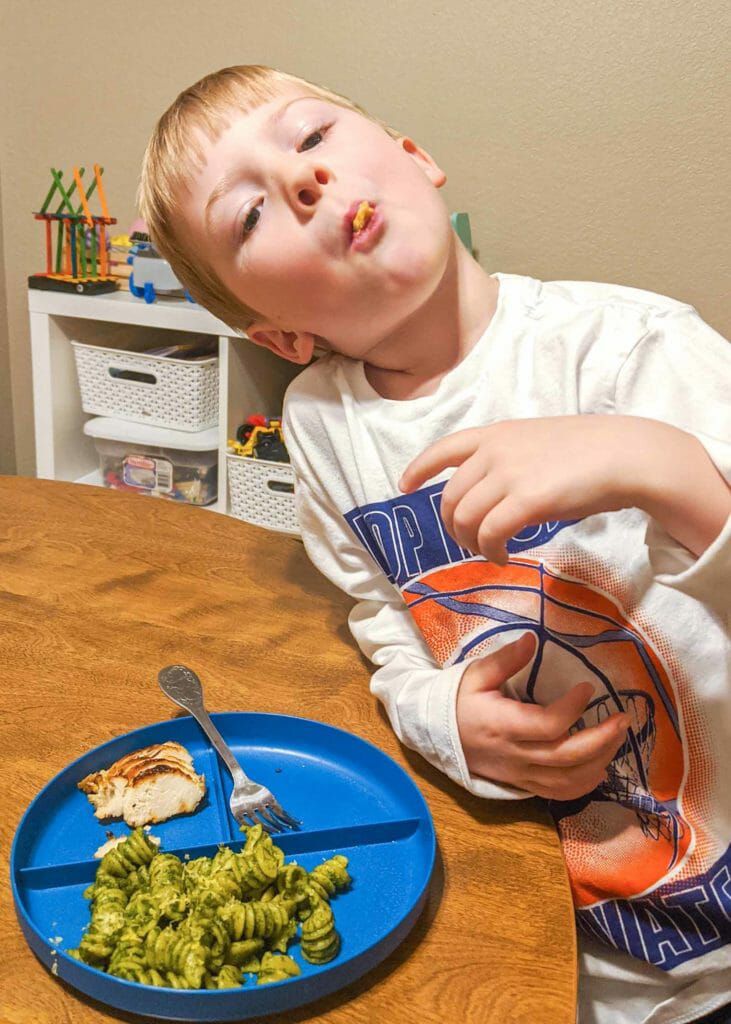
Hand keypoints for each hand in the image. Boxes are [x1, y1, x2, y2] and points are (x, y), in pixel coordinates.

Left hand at [399, 415, 659, 563]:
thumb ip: (509, 460)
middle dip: (453, 527)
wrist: (624, 454)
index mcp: (496, 434)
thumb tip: (493, 492)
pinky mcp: (525, 500)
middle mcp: (495, 451)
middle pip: (450, 497)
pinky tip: (503, 558)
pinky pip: (490, 533)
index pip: (444, 449)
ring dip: (471, 543)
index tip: (405, 485)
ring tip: (490, 553)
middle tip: (470, 544)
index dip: (419, 468)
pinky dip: (490, 551)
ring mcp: (508, 474)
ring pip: (464, 518)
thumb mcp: (537, 442)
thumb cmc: (589, 452)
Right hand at [456, 634, 629, 800]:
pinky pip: (560, 794)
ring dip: (600, 761)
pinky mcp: (524, 785)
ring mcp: (521, 774)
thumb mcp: (475, 675)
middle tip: (623, 719)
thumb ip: (505, 659)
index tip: (587, 687)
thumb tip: (533, 639)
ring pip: (569, 780)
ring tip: (616, 737)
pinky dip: (585, 784)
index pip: (548, 725)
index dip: (573, 708)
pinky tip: (600, 766)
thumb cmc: (458, 701)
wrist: (435, 736)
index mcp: (503, 725)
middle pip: (567, 757)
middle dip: (602, 739)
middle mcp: (515, 755)